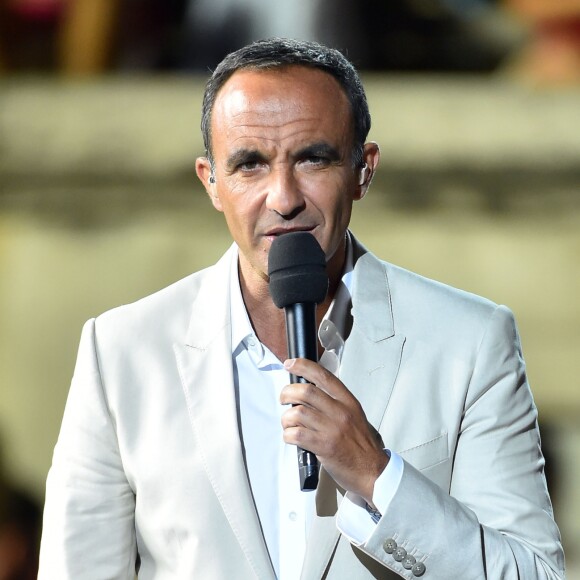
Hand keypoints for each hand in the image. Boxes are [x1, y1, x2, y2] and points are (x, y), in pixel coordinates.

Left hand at [280, 358, 387, 503]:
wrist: (373, 472)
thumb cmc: (360, 445)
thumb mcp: (354, 416)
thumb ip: (335, 404)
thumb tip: (308, 394)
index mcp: (348, 401)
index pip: (324, 376)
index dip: (304, 366)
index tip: (290, 364)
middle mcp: (340, 412)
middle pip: (306, 391)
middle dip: (288, 392)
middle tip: (284, 399)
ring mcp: (332, 428)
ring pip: (298, 412)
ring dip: (286, 418)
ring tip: (288, 424)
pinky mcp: (324, 446)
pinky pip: (297, 434)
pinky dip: (288, 434)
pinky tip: (291, 437)